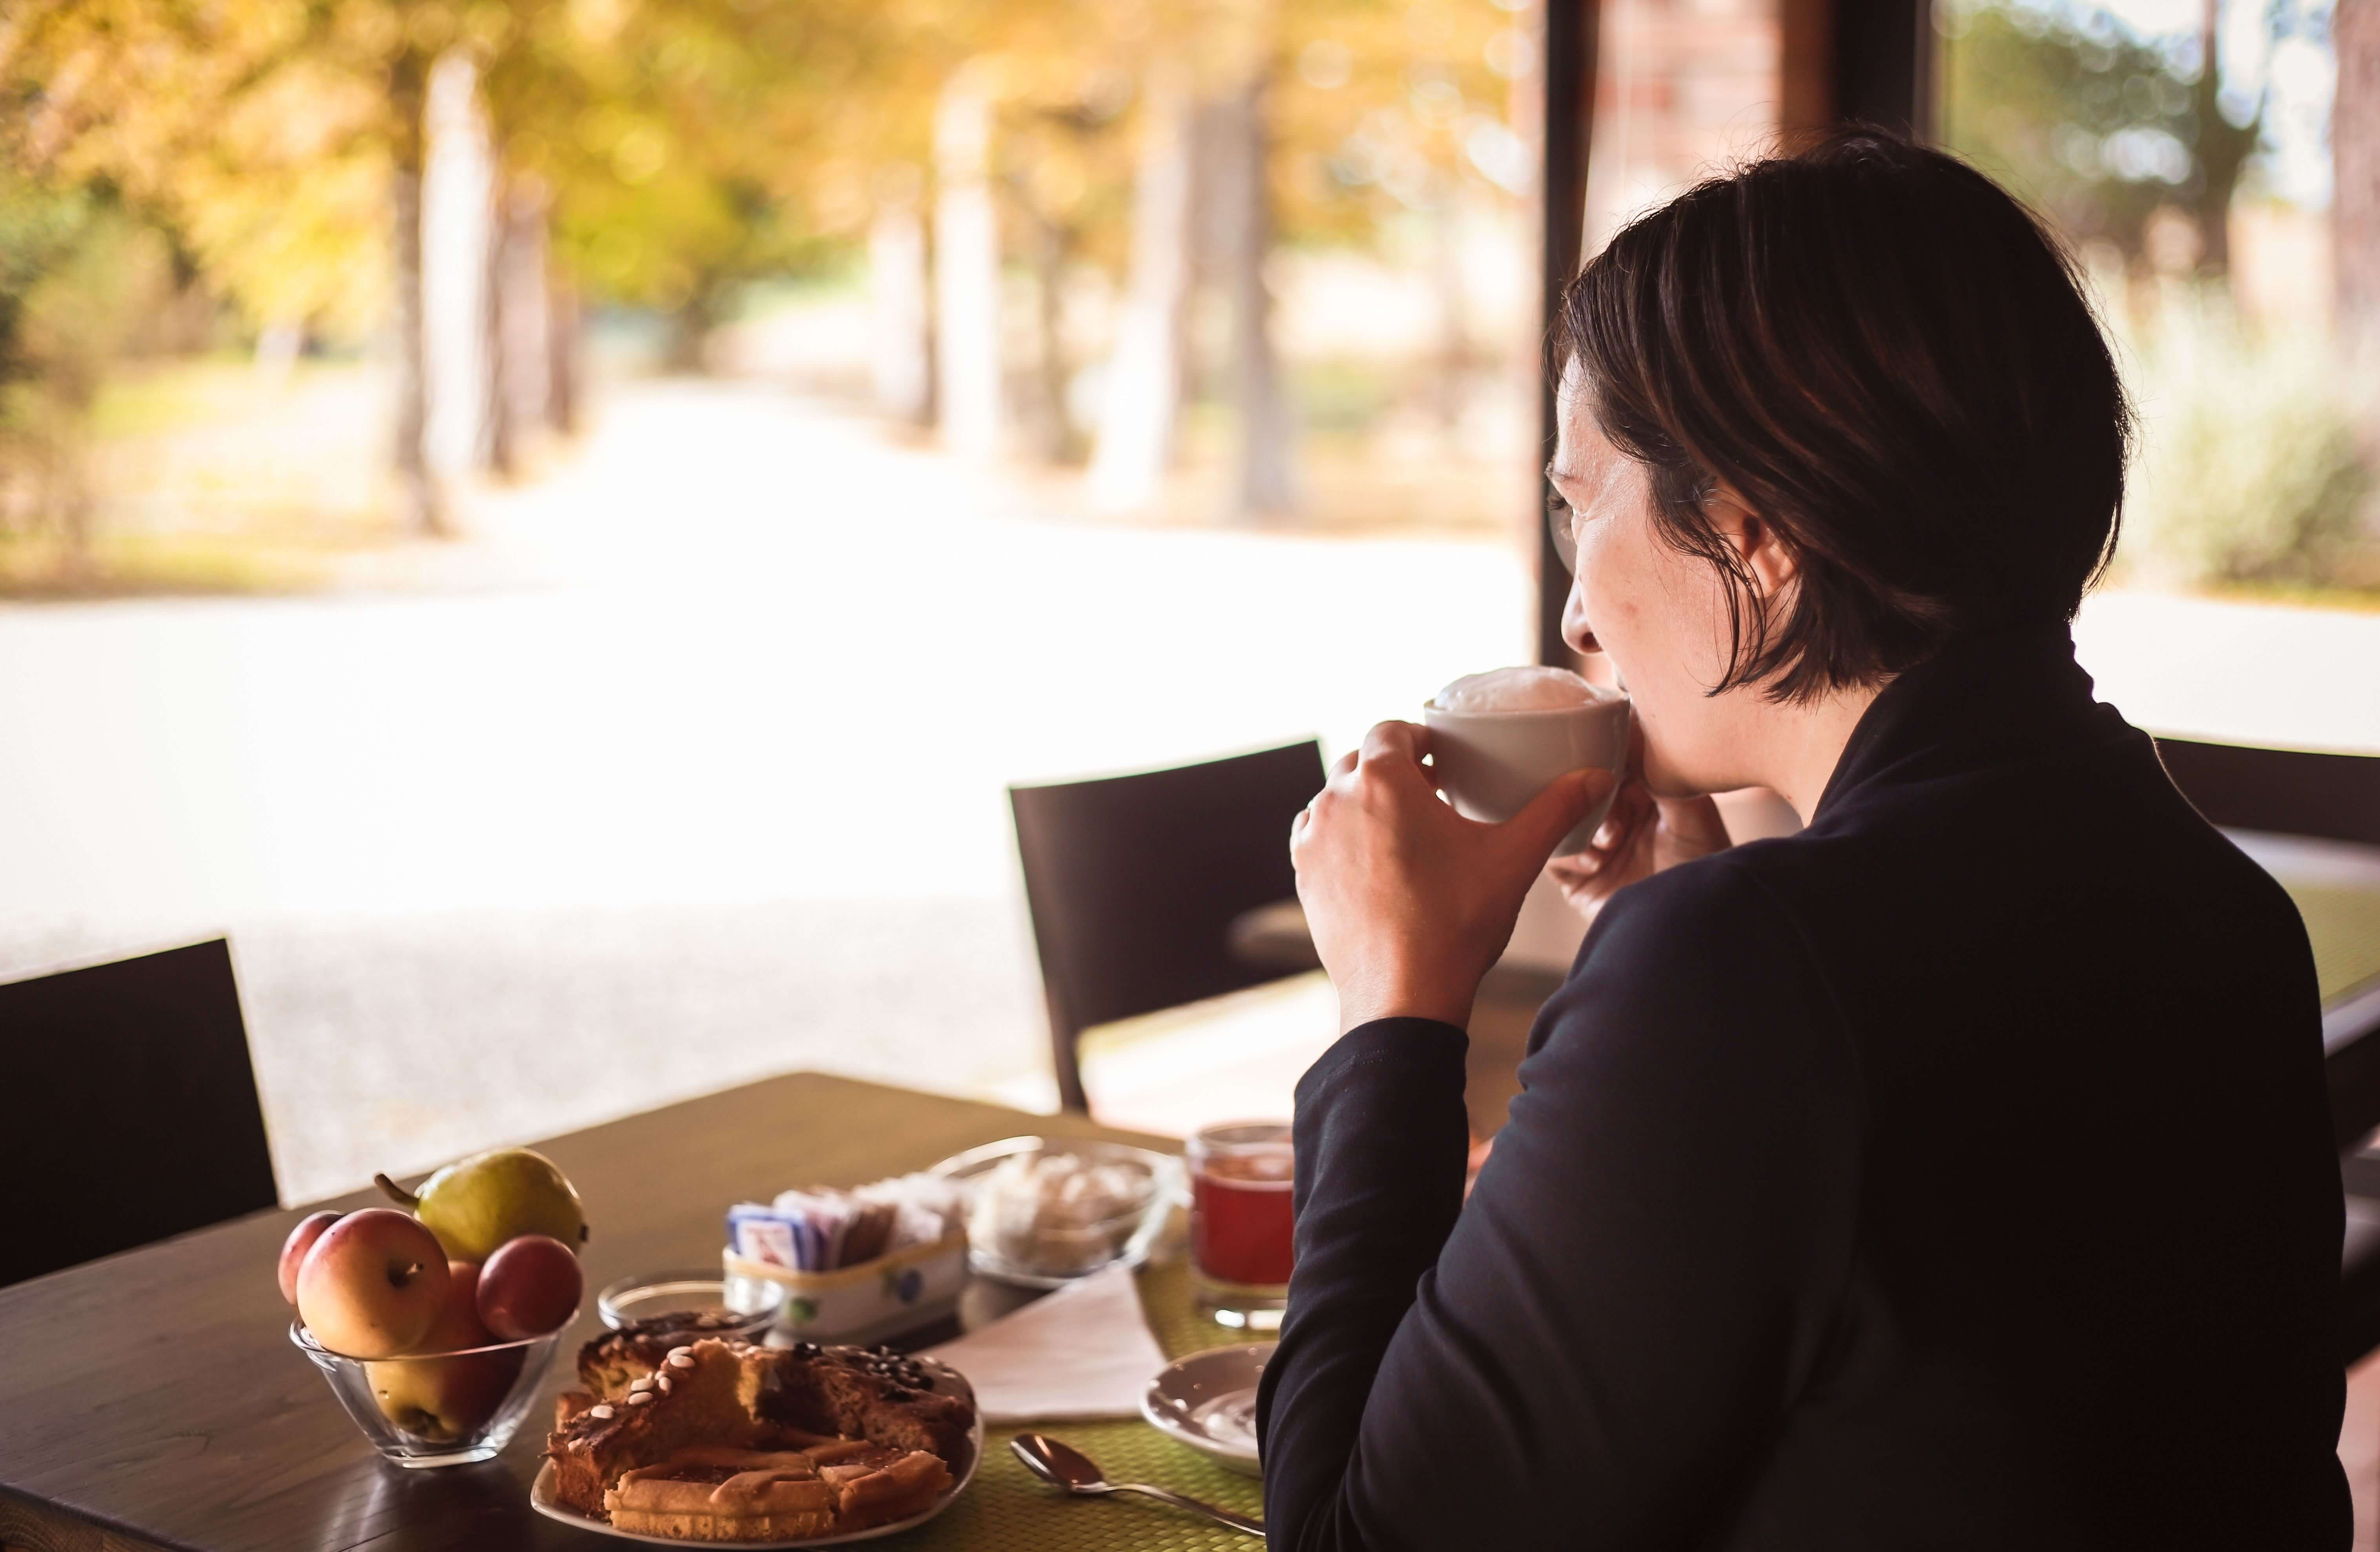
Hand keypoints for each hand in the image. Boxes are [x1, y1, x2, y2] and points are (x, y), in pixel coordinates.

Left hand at [1292, 721, 1612, 1031]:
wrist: (1405, 996)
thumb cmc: (1455, 925)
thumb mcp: (1514, 859)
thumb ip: (1555, 809)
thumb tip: (1596, 777)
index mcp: (1381, 781)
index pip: (1390, 729)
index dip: (1418, 738)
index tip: (1442, 758)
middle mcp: (1335, 802)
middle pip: (1360, 762)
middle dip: (1394, 770)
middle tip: (1431, 793)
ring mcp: (1312, 842)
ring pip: (1335, 799)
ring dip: (1364, 803)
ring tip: (1404, 829)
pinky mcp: (1303, 878)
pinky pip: (1317, 838)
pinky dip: (1343, 838)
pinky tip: (1376, 862)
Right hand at [1544, 738, 1730, 930]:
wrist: (1692, 933)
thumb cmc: (1706, 875)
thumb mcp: (1693, 817)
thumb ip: (1664, 775)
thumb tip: (1633, 732)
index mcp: (1646, 793)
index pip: (1613, 759)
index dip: (1604, 751)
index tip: (1597, 744)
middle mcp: (1617, 816)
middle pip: (1582, 785)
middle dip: (1590, 791)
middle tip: (1604, 802)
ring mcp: (1594, 845)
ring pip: (1563, 816)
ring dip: (1583, 825)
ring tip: (1610, 841)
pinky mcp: (1576, 877)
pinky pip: (1553, 853)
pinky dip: (1570, 854)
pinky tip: (1598, 863)